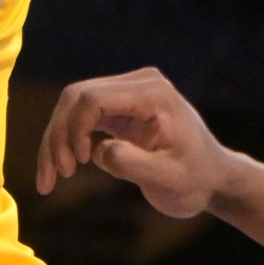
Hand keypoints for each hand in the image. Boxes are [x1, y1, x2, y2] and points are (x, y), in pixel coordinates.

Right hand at [34, 66, 243, 215]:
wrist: (212, 179)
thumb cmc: (195, 180)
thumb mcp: (169, 180)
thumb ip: (133, 165)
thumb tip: (97, 151)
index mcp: (153, 93)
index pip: (94, 98)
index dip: (74, 129)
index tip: (75, 166)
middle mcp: (137, 83)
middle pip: (76, 98)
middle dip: (58, 136)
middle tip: (54, 177)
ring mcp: (126, 92)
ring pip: (71, 107)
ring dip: (56, 141)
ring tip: (51, 179)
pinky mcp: (117, 106)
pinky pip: (79, 117)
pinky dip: (65, 142)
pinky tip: (62, 169)